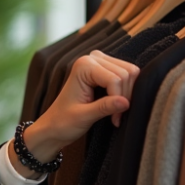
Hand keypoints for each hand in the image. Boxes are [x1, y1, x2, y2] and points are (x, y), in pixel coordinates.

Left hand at [11, 51, 138, 176]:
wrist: (54, 126)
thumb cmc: (63, 122)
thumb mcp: (83, 117)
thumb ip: (104, 107)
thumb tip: (126, 102)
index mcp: (83, 66)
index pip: (115, 79)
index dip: (118, 100)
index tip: (114, 120)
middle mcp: (93, 58)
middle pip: (126, 73)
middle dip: (125, 96)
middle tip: (116, 116)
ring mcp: (100, 62)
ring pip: (131, 73)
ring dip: (127, 95)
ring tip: (115, 112)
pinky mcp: (106, 69)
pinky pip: (128, 75)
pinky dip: (127, 91)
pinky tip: (117, 104)